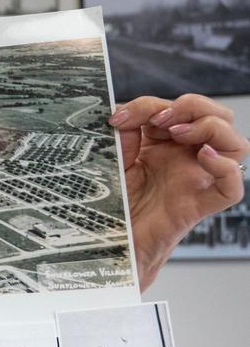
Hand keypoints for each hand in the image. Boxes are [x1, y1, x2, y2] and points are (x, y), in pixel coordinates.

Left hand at [109, 93, 248, 289]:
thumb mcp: (114, 160)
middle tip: (159, 120)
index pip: (180, 109)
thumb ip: (124, 134)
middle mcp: (188, 159)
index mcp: (168, 145)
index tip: (119, 117)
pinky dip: (224, 168)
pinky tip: (203, 157)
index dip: (151, 104)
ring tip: (177, 134)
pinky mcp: (198, 205)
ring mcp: (197, 180)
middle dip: (194, 106)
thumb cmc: (114, 203)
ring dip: (211, 128)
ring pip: (237, 146)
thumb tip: (126, 111)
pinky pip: (232, 188)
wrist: (109, 242)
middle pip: (220, 118)